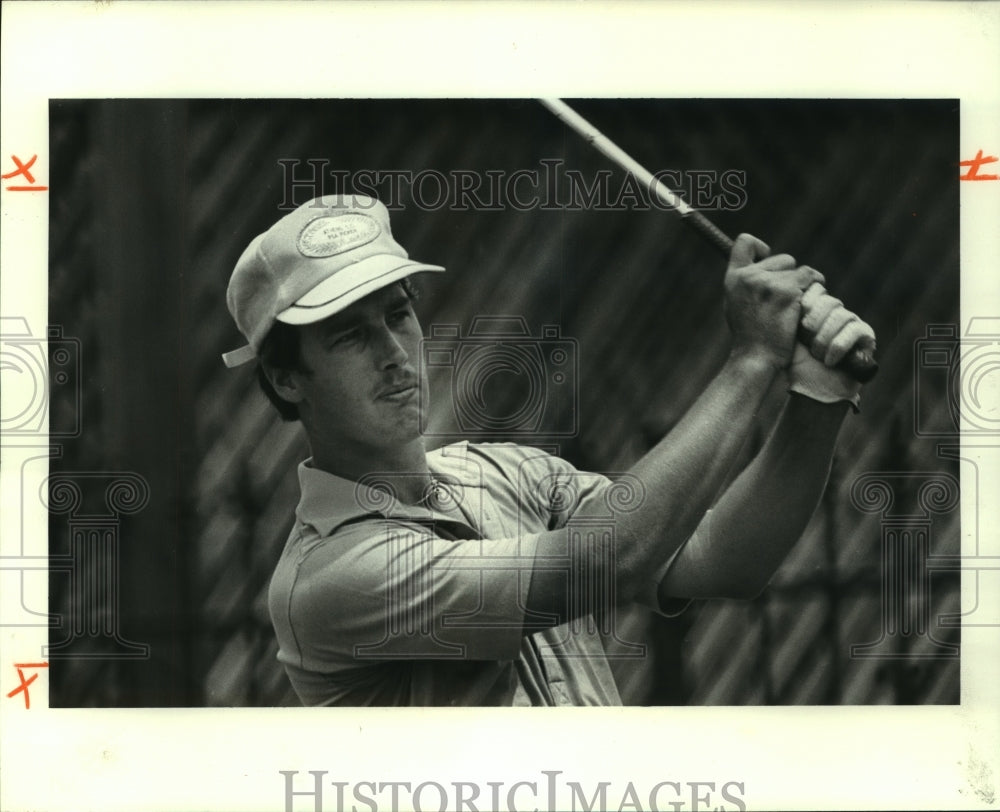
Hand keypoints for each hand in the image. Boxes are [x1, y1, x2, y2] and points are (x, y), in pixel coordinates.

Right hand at [724, 234, 824, 369]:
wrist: (756, 358)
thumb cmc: (750, 337)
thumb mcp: (737, 305)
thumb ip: (747, 284)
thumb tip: (765, 265)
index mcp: (733, 278)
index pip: (745, 242)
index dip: (761, 248)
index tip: (767, 260)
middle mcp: (749, 276)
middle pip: (782, 259)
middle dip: (788, 276)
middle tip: (784, 301)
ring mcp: (768, 282)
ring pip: (798, 269)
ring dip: (802, 285)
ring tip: (793, 308)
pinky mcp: (788, 291)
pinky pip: (811, 277)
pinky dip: (815, 287)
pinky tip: (807, 304)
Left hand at [789, 282, 876, 409]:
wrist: (810, 388)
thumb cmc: (795, 362)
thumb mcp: (785, 334)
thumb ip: (787, 312)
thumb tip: (782, 289)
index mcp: (815, 306)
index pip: (815, 290)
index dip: (804, 306)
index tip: (796, 327)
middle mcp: (835, 310)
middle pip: (828, 300)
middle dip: (813, 325)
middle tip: (806, 343)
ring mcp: (852, 321)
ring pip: (841, 315)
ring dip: (823, 339)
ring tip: (816, 355)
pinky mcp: (866, 335)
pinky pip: (855, 330)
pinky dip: (838, 346)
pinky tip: (829, 361)